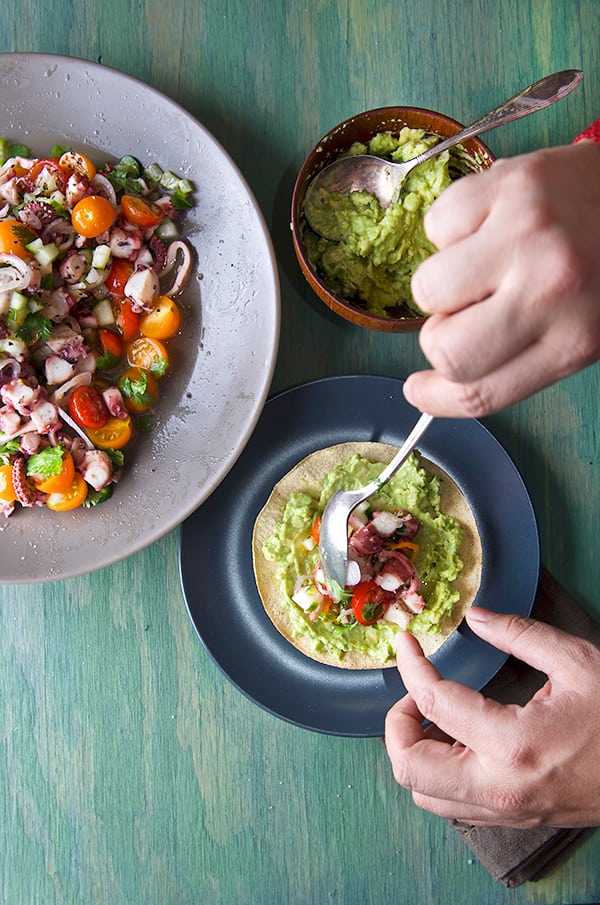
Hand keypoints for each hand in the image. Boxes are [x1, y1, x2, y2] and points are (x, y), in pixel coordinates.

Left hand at [384, 608, 599, 826]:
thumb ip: (520, 635)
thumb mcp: (577, 662)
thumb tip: (477, 618)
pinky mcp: (511, 819)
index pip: (433, 702)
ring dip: (416, 751)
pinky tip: (459, 740)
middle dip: (398, 724)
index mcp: (514, 743)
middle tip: (415, 692)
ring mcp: (505, 811)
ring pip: (425, 794)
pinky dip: (439, 772)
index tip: (407, 644)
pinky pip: (453, 805)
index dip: (411, 666)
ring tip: (435, 714)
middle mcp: (500, 788)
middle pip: (410, 769)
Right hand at [403, 140, 599, 416]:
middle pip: (445, 348)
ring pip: (428, 286)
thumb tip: (438, 379)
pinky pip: (436, 225)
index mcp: (573, 341)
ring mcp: (526, 233)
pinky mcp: (509, 184)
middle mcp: (548, 289)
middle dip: (441, 336)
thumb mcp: (581, 334)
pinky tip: (488, 225)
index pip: (480, 392)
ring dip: (443, 281)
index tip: (420, 390)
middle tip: (465, 315)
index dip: (437, 399)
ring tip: (482, 264)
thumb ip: (516, 362)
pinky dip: (451, 230)